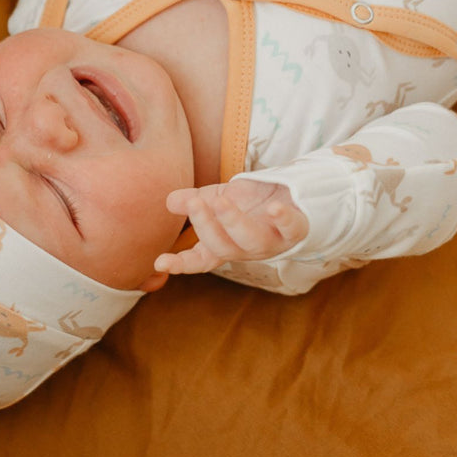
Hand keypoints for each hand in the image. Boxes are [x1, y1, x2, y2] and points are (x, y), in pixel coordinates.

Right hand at [155, 179, 308, 275]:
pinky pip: (292, 229)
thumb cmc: (252, 201)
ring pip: (251, 241)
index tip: (160, 262)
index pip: (200, 260)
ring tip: (221, 201)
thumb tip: (170, 201)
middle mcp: (247, 248)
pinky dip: (283, 219)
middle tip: (193, 203)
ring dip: (234, 222)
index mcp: (225, 244)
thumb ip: (197, 201)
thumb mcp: (219, 197)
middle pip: (222, 248)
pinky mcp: (296, 230)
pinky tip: (274, 209)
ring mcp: (272, 241)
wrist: (292, 192)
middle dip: (206, 227)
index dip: (181, 264)